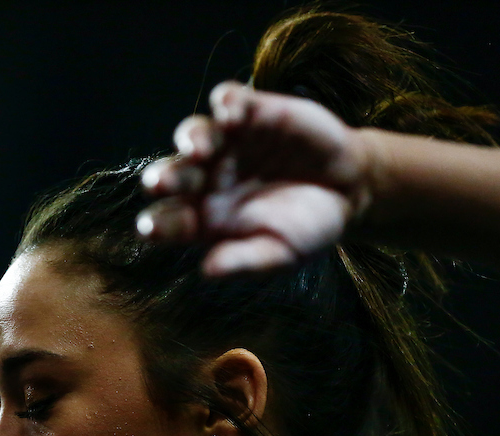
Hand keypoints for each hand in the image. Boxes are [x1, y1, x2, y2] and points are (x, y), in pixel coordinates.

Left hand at [138, 80, 376, 275]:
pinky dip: (227, 103)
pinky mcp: (252, 112)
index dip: (156, 224)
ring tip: (200, 149)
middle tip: (160, 183)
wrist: (351, 190)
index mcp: (203, 217)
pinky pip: (229, 100)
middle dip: (164, 177)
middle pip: (173, 174)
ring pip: (194, 133)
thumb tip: (207, 270)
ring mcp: (227, 143)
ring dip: (192, 138)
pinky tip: (231, 113)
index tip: (149, 229)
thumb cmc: (308, 229)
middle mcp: (206, 178)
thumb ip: (244, 261)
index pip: (169, 220)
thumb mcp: (281, 253)